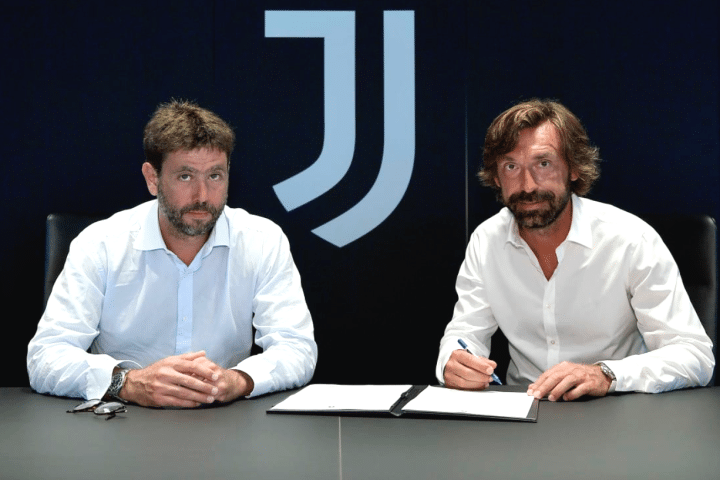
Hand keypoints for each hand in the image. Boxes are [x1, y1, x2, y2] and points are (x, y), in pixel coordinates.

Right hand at [119, 351, 249, 407]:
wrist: (134, 383)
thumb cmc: (155, 371)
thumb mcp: (169, 361)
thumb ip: (187, 357)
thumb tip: (203, 353)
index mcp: (170, 364)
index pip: (192, 366)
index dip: (205, 371)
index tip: (215, 376)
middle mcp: (166, 374)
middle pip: (189, 381)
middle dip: (205, 386)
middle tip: (215, 390)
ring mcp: (162, 387)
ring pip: (184, 393)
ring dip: (199, 397)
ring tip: (210, 399)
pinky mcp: (159, 398)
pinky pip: (177, 402)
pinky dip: (189, 403)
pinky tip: (197, 404)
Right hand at [443, 349, 497, 389]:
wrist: (449, 364)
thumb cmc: (462, 360)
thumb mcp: (471, 356)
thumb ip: (483, 360)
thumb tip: (492, 365)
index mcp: (457, 355)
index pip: (469, 360)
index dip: (481, 366)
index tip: (490, 370)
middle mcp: (451, 365)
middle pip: (467, 373)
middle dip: (481, 377)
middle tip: (490, 378)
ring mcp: (449, 376)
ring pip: (464, 383)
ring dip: (478, 384)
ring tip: (486, 382)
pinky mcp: (449, 384)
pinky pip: (463, 389)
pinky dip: (473, 388)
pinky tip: (480, 386)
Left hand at [527, 361, 610, 401]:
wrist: (603, 375)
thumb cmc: (581, 376)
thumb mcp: (565, 375)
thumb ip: (551, 380)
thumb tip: (534, 387)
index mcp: (564, 367)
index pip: (548, 374)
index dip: (539, 383)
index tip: (531, 391)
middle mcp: (571, 370)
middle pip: (555, 377)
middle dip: (544, 386)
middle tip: (537, 395)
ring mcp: (581, 376)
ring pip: (567, 381)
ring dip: (557, 390)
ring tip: (551, 398)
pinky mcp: (590, 383)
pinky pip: (580, 388)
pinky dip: (573, 393)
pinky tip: (567, 398)